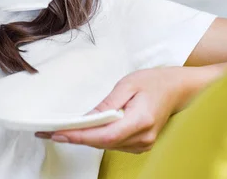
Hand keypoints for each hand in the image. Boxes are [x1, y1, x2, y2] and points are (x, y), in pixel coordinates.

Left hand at [36, 67, 185, 153]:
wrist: (177, 89)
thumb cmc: (154, 82)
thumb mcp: (128, 84)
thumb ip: (108, 104)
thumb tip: (87, 117)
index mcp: (140, 120)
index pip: (104, 135)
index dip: (79, 136)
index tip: (58, 134)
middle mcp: (142, 137)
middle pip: (102, 143)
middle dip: (75, 137)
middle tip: (49, 132)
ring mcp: (143, 143)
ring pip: (106, 145)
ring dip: (84, 138)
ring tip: (61, 130)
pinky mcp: (140, 144)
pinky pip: (113, 144)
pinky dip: (97, 138)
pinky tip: (83, 131)